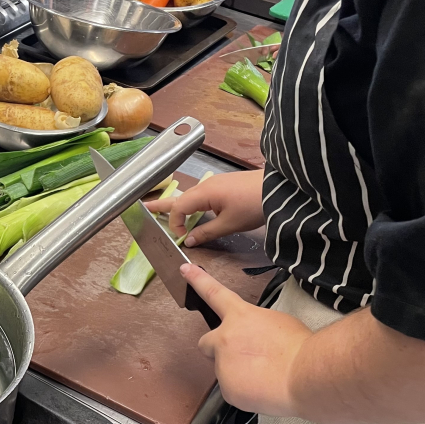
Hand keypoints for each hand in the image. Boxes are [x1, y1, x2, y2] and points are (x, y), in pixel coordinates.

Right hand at [145, 169, 264, 247]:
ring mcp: (216, 183)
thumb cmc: (253, 205)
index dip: (176, 223)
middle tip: (145, 207)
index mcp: (204, 193)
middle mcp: (206, 186)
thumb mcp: (229, 224)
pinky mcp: (224, 185)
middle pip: (179, 197)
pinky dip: (192, 203)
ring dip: (178, 205)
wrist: (279, 188)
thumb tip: (189, 240)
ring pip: (190, 196)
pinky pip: (201, 195)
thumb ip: (206, 232)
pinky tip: (194, 211)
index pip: (179, 208)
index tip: (183, 237)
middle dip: (162, 204)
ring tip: (164, 210)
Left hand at [182, 264, 310, 416]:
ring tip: (265, 376)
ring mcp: (223, 365)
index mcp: (240, 317)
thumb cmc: (300, 347)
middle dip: (217, 350)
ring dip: (238, 374)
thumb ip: (256, 327)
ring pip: (224, 371)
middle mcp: (225, 338)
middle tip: (240, 357)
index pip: (214, 293)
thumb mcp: (279, 323)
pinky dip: (245, 392)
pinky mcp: (227, 389)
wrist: (306, 374)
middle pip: (206, 343)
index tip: (185, 270)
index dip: (197, 280)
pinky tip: (263, 389)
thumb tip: (254, 338)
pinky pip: (234, 391)